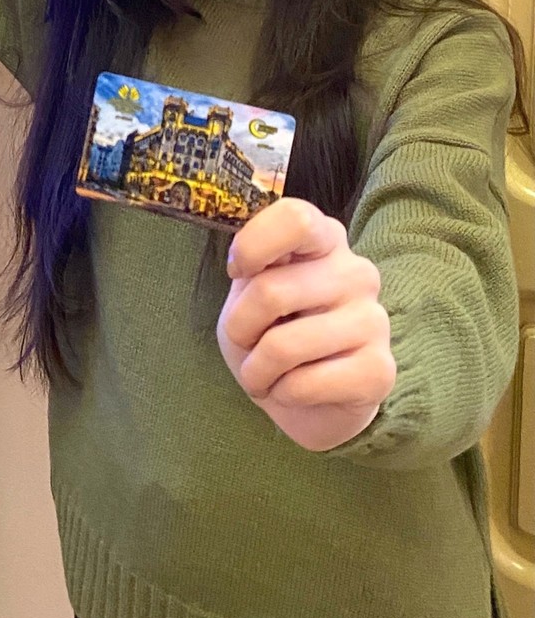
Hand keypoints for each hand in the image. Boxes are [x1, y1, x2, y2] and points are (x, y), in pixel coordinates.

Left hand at [217, 197, 395, 450]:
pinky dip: (282, 394)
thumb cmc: (271, 331)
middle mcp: (356, 272)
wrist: (305, 398)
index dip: (253, 246)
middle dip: (239, 328)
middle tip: (246, 343)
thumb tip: (246, 267)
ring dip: (255, 370)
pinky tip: (293, 390)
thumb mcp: (248, 290)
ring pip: (282, 345)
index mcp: (324, 240)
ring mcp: (374, 320)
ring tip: (264, 373)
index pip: (295, 219)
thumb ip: (252, 268)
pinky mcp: (379, 371)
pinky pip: (304, 385)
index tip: (238, 272)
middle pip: (270, 291)